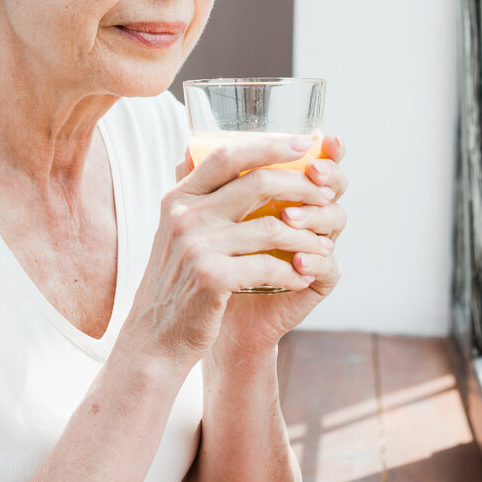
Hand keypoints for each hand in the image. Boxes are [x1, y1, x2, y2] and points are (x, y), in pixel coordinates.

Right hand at [124, 135, 337, 372]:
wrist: (155, 338)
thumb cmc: (177, 283)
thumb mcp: (174, 232)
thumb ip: (196, 197)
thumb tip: (211, 153)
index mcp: (178, 198)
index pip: (226, 154)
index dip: (269, 144)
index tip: (305, 142)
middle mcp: (184, 216)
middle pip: (256, 182)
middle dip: (301, 185)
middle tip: (326, 195)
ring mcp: (196, 247)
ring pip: (271, 226)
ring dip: (306, 236)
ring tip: (323, 244)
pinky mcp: (211, 279)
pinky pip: (268, 265)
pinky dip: (292, 271)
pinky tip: (302, 276)